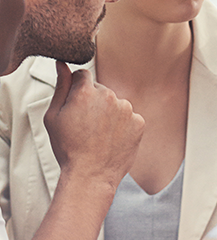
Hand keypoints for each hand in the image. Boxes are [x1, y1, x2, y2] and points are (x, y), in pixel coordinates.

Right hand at [44, 61, 144, 193]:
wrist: (91, 175)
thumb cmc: (67, 147)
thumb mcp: (53, 117)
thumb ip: (61, 87)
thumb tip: (62, 64)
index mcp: (85, 92)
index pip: (83, 75)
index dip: (77, 89)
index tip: (75, 105)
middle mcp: (109, 96)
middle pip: (100, 90)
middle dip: (92, 102)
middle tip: (85, 126)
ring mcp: (127, 109)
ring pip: (116, 104)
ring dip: (108, 114)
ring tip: (98, 135)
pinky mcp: (139, 122)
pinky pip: (129, 118)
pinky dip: (122, 126)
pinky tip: (111, 140)